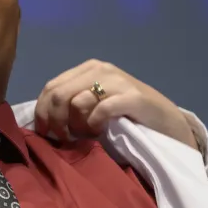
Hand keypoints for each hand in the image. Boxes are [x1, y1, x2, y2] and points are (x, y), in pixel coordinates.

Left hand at [33, 60, 197, 150]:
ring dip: (76, 125)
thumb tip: (43, 118)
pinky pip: (100, 110)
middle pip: (58, 94)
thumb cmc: (126, 115)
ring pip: (76, 102)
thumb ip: (72, 103)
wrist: (166, 121)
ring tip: (87, 135)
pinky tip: (100, 131)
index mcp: (87, 69)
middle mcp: (100, 69)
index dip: (42, 112)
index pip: (51, 87)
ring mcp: (117, 81)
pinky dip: (95, 125)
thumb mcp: (94, 104)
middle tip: (64, 138)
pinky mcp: (132, 97)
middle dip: (55, 121)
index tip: (44, 133)